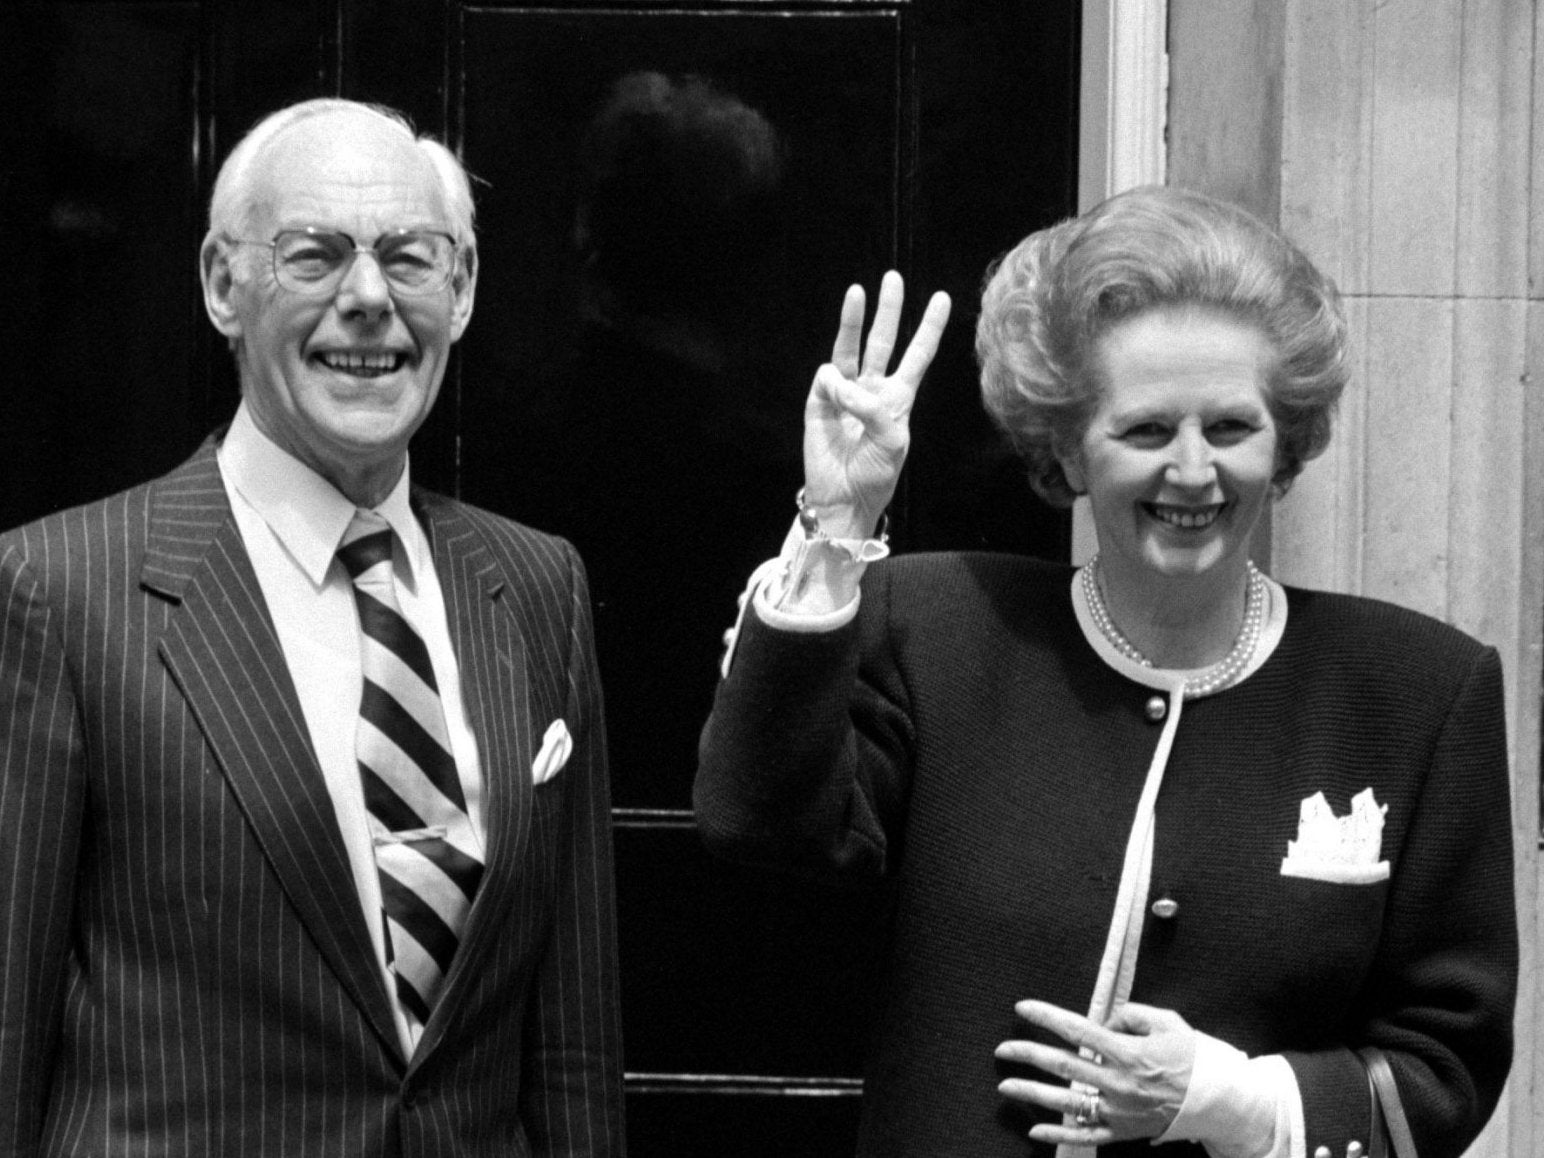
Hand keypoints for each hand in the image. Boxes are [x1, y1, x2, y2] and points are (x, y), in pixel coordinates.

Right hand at [802, 271, 950, 537]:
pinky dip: (835, 384)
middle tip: (893, 278)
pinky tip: (837, 399)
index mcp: (899, 398)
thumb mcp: (891, 441)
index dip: (930, 328)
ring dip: (853, 319)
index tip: (943, 298)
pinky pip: (827, 378)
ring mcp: (844, 393)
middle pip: (883, 340)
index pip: (918, 355)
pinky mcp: (819, 402)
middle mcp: (872, 389)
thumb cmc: (875, 474)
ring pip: (850, 347)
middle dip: (888, 309)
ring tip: (857, 291)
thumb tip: (841, 383)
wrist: (844, 499)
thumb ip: (874, 408)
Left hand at [995, 999, 1195, 1146]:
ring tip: (1005, 1086)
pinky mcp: (1123, 1131)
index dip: (1047, 1017)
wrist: (1221, 1101)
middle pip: (1063, 1066)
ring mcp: (1119, 1111)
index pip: (1077, 1029)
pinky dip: (1059, 1134)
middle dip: (1028, 1055)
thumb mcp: (1167, 1022)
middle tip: (1003, 1049)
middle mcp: (1118, 1083)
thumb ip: (1132, 1014)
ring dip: (1032, 1093)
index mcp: (1127, 1052)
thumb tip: (1104, 1020)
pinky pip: (1086, 1135)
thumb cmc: (1194, 1057)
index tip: (1022, 1007)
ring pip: (1067, 1102)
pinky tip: (1035, 1128)